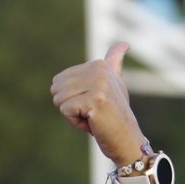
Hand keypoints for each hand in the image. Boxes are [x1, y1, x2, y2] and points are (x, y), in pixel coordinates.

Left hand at [50, 43, 148, 165]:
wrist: (126, 140)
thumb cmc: (115, 115)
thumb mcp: (114, 85)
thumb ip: (114, 63)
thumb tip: (125, 43)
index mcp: (100, 64)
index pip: (60, 79)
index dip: (72, 97)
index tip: (94, 104)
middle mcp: (100, 70)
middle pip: (58, 88)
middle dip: (70, 106)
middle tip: (92, 113)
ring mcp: (99, 84)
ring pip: (60, 99)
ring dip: (73, 115)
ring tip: (93, 117)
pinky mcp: (95, 100)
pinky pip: (65, 110)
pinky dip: (75, 122)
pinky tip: (93, 123)